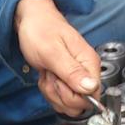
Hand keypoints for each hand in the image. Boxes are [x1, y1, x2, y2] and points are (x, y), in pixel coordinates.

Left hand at [15, 0, 99, 114]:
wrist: (32, 21)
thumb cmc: (41, 30)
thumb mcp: (52, 52)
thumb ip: (72, 72)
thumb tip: (91, 87)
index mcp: (89, 63)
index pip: (91, 96)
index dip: (71, 95)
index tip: (58, 79)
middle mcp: (87, 72)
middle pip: (79, 104)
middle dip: (59, 94)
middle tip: (51, 74)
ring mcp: (78, 77)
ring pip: (68, 103)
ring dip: (52, 92)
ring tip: (48, 72)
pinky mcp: (69, 81)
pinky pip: (61, 99)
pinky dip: (49, 90)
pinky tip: (47, 75)